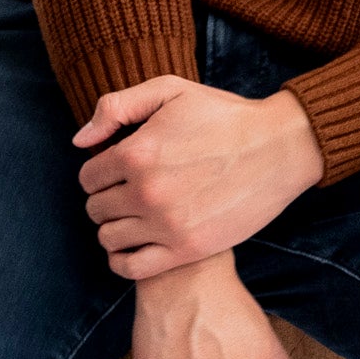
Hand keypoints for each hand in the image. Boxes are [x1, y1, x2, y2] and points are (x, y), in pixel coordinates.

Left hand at [75, 78, 323, 278]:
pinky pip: (131, 267)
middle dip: (106, 198)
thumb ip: (117, 107)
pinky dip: (122, 260)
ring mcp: (166, 225)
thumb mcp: (170, 90)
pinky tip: (133, 245)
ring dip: (115, 227)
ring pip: (108, 238)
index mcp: (137, 153)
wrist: (279, 148)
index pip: (88, 177)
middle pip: (95, 208)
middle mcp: (146, 192)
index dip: (99, 171)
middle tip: (128, 191)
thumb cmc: (224, 116)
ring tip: (135, 215)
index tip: (118, 169)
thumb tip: (80, 140)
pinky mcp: (186, 250)